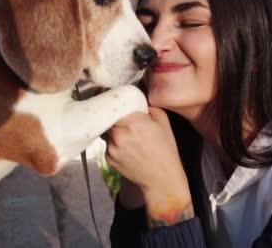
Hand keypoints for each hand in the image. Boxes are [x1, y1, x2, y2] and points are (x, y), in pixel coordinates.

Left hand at [105, 107, 193, 226]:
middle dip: (113, 115)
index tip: (108, 93)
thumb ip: (146, 106)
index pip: (113, 104)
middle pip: (107, 116)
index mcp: (132, 122)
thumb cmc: (165, 148)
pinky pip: (107, 143)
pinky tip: (127, 147)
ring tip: (128, 135)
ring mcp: (111, 147)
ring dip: (113, 129)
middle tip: (121, 115)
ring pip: (106, 130)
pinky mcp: (108, 158)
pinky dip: (114, 142)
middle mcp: (118, 134)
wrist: (161, 178)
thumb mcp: (162, 120)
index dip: (111, 99)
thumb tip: (133, 97)